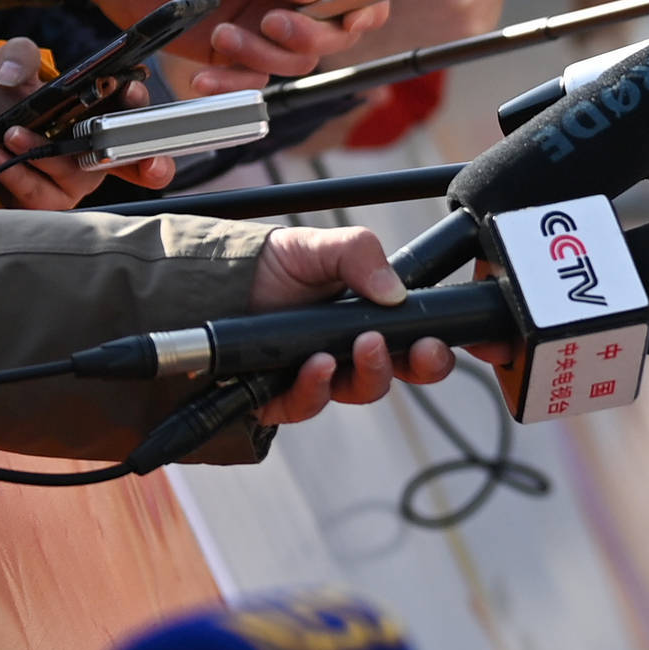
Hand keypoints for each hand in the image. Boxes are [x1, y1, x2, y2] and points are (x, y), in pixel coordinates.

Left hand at [0, 38, 175, 209]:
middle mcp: (97, 148)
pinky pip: (43, 195)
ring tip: (12, 135)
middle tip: (104, 141)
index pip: (134, 109)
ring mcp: (75, 178)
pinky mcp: (49, 199)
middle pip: (126, 156)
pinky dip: (20, 177)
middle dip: (129, 154)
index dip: (138, 104)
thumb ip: (18, 57)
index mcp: (100, 112)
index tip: (129, 91)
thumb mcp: (12, 65)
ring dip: (44, 155)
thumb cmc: (10, 97)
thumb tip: (11, 75)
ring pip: (75, 175)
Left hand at [75, 0, 385, 89]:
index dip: (367, 2)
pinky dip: (233, 86)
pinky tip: (206, 77)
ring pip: (296, 61)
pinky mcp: (236, 53)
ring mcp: (265, 24)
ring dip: (263, 56)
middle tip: (272, 21)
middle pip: (335, 30)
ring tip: (221, 34)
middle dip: (310, 35)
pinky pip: (253, 82)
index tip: (351, 18)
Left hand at [244, 227, 459, 424]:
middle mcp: (347, 352)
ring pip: (359, 391)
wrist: (212, 280)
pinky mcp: (283, 396)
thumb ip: (360, 255)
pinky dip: (317, 386)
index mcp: (366, 318)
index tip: (436, 340)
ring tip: (362, 345)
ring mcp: (317, 376)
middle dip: (417, 366)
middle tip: (419, 349)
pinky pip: (310, 403)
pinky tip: (317, 364)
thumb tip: (395, 294)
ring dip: (369, 372)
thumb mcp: (318, 245)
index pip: (413, 342)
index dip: (431, 348)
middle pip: (397, 373)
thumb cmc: (270, 264)